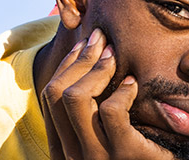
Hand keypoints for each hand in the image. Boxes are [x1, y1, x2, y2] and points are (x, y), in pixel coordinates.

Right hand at [40, 28, 172, 159]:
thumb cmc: (139, 156)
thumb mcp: (104, 135)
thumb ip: (91, 111)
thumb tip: (87, 59)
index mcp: (64, 147)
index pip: (49, 96)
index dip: (66, 65)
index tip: (85, 45)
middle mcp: (72, 154)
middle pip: (55, 92)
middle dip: (79, 58)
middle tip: (101, 39)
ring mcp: (96, 156)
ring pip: (76, 97)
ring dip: (96, 69)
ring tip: (115, 57)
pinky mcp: (125, 154)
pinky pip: (111, 111)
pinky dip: (122, 91)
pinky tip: (134, 85)